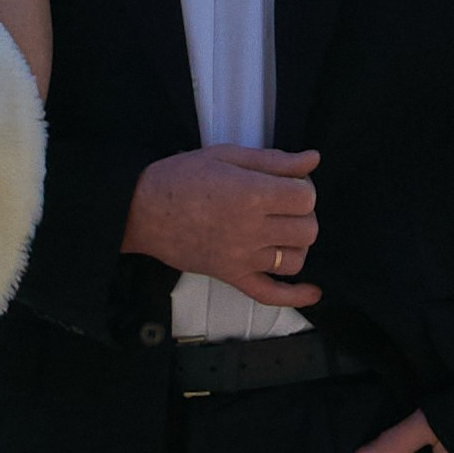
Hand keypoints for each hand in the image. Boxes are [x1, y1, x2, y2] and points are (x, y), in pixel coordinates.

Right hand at [123, 145, 320, 304]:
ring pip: (296, 259)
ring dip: (296, 245)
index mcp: (251, 195)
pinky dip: (294, 297)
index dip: (302, 188)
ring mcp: (241, 257)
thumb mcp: (226, 155)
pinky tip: (312, 292)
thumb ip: (272, 160)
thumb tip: (312, 159)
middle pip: (307, 229)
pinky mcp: (231, 276)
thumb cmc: (179, 178)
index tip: (286, 184)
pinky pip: (270, 294)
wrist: (140, 210)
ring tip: (280, 232)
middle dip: (302, 215)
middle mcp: (250, 230)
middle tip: (281, 205)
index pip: (306, 198)